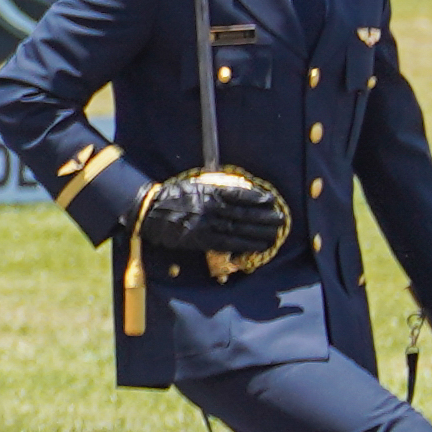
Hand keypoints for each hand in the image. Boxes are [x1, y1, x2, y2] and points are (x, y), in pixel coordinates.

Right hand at [138, 173, 284, 264]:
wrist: (150, 211)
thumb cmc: (172, 196)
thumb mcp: (194, 185)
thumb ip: (214, 189)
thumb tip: (235, 193)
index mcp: (209, 191)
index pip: (239, 195)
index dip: (257, 199)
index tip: (272, 200)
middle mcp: (210, 207)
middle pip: (243, 213)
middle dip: (264, 217)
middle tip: (281, 220)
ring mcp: (206, 224)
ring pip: (238, 229)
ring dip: (259, 233)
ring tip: (275, 235)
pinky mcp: (200, 239)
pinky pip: (227, 243)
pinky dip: (244, 244)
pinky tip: (257, 246)